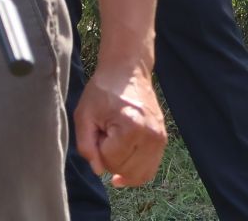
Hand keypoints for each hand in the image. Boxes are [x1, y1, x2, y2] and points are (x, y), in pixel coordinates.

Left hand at [75, 60, 166, 186]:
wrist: (127, 72)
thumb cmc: (102, 91)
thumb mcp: (84, 115)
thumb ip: (86, 145)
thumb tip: (98, 171)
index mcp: (131, 128)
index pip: (110, 160)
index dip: (97, 149)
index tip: (96, 130)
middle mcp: (151, 137)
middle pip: (125, 170)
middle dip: (110, 159)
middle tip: (105, 136)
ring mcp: (161, 140)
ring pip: (140, 175)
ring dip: (122, 167)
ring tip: (114, 145)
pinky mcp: (163, 141)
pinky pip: (150, 169)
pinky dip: (136, 171)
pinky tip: (123, 163)